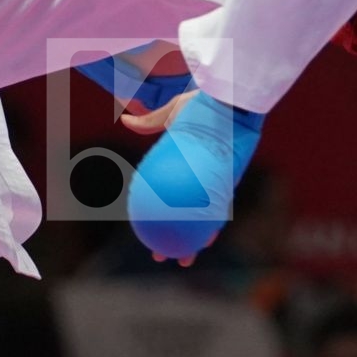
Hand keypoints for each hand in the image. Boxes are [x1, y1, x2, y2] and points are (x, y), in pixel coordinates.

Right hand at [124, 87, 218, 267]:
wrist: (229, 98)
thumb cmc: (202, 103)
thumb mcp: (173, 114)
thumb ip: (151, 121)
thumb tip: (126, 121)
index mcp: (189, 170)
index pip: (174, 200)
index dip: (163, 219)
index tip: (150, 236)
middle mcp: (203, 181)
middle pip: (189, 217)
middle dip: (178, 241)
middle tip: (165, 257)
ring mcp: (217, 183)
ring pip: (205, 220)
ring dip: (196, 241)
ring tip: (186, 258)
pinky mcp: (231, 179)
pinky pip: (221, 208)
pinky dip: (214, 223)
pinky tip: (208, 238)